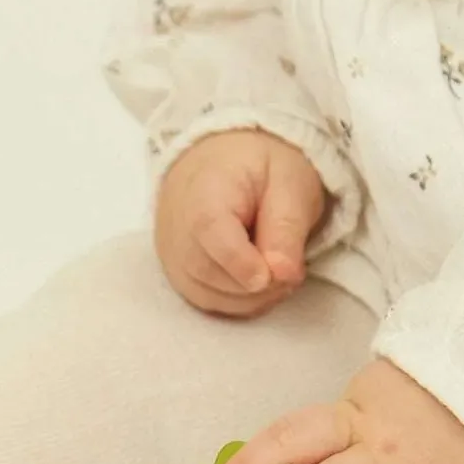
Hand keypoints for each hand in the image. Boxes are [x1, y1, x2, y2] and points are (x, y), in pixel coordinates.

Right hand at [155, 129, 326, 317]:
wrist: (221, 161)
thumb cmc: (259, 167)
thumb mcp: (289, 182)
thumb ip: (288, 227)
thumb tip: (283, 275)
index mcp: (202, 194)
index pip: (211, 235)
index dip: (244, 264)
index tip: (277, 275)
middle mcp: (175, 231)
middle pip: (211, 274)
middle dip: (258, 285)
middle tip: (291, 269)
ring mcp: (172, 258)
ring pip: (210, 297)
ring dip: (252, 297)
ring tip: (278, 273)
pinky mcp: (178, 276)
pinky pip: (207, 302)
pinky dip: (239, 302)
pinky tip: (259, 283)